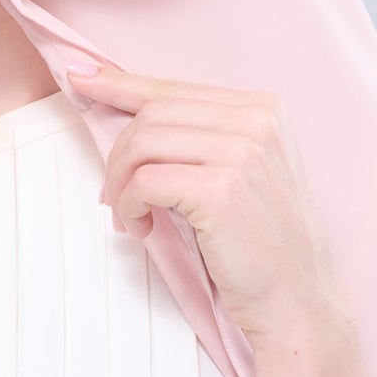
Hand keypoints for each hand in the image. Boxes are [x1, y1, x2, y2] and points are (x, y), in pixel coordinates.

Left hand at [72, 62, 344, 358]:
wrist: (296, 299)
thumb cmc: (262, 244)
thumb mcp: (244, 173)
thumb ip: (203, 139)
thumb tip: (130, 113)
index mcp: (261, 108)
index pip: (174, 89)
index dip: (120, 84)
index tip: (79, 78)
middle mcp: (255, 121)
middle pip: (152, 113)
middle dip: (118, 154)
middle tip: (112, 194)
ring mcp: (241, 153)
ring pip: (142, 142)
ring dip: (120, 182)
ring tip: (128, 214)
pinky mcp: (220, 191)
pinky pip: (145, 182)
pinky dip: (129, 205)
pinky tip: (141, 227)